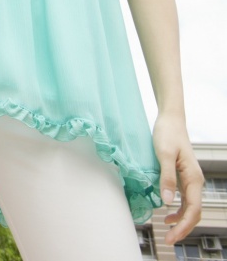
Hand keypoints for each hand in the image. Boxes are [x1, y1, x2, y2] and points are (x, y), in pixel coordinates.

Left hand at [153, 113, 203, 243]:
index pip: (193, 209)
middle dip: (183, 228)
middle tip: (168, 240)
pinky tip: (168, 215)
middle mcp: (196, 181)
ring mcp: (191, 180)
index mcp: (194, 178)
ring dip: (181, 222)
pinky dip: (179, 211)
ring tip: (167, 231)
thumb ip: (166, 177)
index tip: (171, 236)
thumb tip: (167, 202)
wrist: (171, 119)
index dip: (183, 226)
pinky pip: (186, 200)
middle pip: (194, 212)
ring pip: (191, 208)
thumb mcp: (163, 153)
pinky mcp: (184, 177)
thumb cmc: (167, 133)